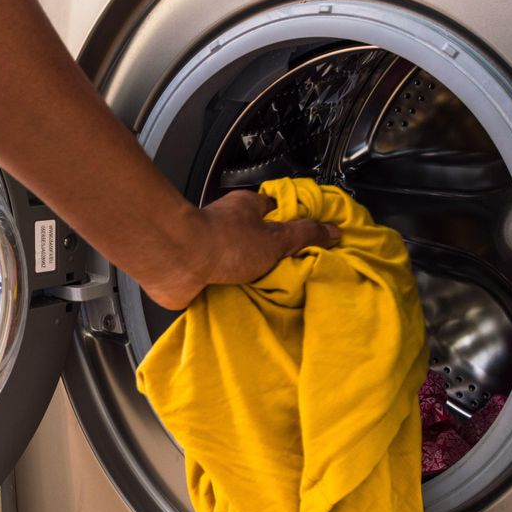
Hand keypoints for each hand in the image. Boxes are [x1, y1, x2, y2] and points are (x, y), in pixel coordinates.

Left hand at [140, 190, 340, 309]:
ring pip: (241, 264)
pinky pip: (224, 283)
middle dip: (275, 259)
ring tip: (277, 295)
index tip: (311, 242)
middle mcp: (228, 225)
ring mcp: (211, 249)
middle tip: (296, 275)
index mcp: (247, 207)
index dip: (294, 224)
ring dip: (254, 278)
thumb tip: (332, 231)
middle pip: (260, 241)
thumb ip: (305, 235)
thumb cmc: (223, 242)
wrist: (178, 261)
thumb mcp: (275, 237)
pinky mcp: (198, 272)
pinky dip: (234, 293)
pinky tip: (249, 305)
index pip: (277, 211)